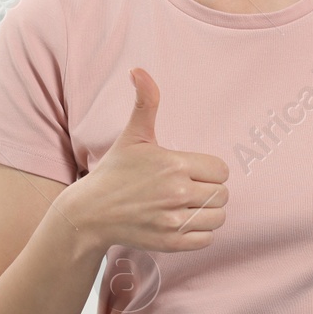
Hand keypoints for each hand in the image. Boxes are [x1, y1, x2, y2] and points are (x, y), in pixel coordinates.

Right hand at [67, 68, 228, 252]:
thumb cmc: (115, 171)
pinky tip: (183, 221)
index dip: (210, 170)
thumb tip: (139, 70)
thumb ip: (145, 102)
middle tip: (190, 189)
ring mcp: (173, 221)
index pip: (221, 170)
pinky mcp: (170, 243)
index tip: (193, 171)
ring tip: (189, 206)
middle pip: (222, 194)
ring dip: (209, 212)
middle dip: (210, 190)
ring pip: (218, 217)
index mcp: (173, 164)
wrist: (89, 213)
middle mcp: (176, 193)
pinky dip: (200, 233)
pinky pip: (208, 239)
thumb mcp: (133, 135)